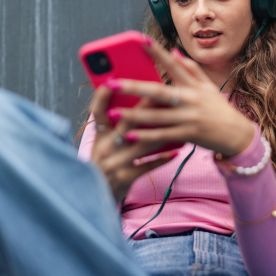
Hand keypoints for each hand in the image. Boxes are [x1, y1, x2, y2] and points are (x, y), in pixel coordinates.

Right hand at [90, 85, 178, 202]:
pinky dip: (162, 158)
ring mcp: (114, 163)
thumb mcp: (104, 142)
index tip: (113, 79)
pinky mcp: (125, 178)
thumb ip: (115, 123)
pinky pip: (147, 165)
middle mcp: (104, 147)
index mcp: (99, 135)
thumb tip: (129, 95)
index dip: (103, 95)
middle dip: (142, 108)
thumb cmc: (107, 163)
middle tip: (160, 92)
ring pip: (140, 143)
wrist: (97, 196)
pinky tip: (177, 150)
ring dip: (159, 131)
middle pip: (124, 123)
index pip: (98, 111)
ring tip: (177, 119)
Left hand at [107, 38, 254, 158]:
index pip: (173, 64)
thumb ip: (190, 69)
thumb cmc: (219, 109)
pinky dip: (147, 136)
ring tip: (112, 114)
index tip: (140, 41)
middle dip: (134, 86)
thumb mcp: (208, 87)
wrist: (238, 134)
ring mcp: (190, 118)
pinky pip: (164, 135)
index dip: (156, 52)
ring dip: (134, 116)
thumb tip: (173, 51)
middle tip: (111, 83)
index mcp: (194, 85)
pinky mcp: (189, 134)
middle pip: (159, 91)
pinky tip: (130, 136)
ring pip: (158, 116)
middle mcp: (191, 99)